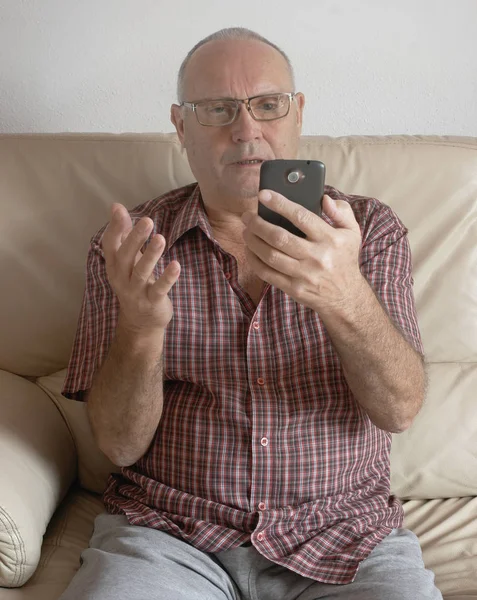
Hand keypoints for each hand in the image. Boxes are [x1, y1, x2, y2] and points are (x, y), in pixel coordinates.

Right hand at [102, 203, 180, 334]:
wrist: (140, 322)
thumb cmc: (134, 283)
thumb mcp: (127, 259)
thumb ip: (124, 233)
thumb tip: (116, 206)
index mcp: (114, 266)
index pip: (110, 245)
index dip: (114, 228)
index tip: (120, 211)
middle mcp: (121, 278)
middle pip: (125, 256)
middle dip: (135, 238)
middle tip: (147, 220)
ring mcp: (136, 292)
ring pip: (141, 272)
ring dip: (151, 255)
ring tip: (161, 238)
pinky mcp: (152, 302)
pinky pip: (159, 289)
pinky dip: (167, 277)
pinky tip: (176, 265)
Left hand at [241, 191, 363, 312]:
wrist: (345, 296)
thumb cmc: (344, 259)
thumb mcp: (352, 233)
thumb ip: (341, 212)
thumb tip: (325, 199)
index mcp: (330, 239)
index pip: (301, 217)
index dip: (280, 204)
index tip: (264, 195)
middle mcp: (316, 257)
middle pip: (279, 237)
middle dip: (258, 224)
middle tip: (247, 216)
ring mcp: (304, 275)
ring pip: (270, 256)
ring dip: (253, 241)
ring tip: (246, 231)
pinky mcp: (294, 289)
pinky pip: (268, 274)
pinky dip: (254, 261)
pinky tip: (250, 250)